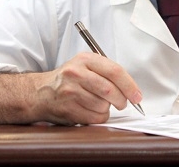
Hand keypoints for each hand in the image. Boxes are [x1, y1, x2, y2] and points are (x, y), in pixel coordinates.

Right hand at [0, 52, 142, 125]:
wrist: (40, 93)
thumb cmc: (68, 80)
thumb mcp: (85, 66)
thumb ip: (106, 72)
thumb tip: (132, 89)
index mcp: (84, 59)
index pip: (114, 71)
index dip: (130, 85)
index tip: (138, 96)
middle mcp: (76, 74)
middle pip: (110, 91)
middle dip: (122, 100)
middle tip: (123, 103)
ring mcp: (70, 92)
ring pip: (103, 106)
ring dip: (107, 109)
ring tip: (97, 103)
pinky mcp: (68, 108)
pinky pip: (94, 117)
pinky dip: (98, 117)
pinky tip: (90, 110)